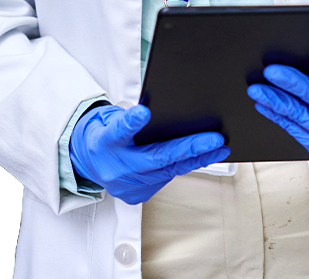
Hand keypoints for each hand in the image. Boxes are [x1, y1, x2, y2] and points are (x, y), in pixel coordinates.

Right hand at [69, 104, 229, 204]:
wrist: (88, 162)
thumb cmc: (104, 136)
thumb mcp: (108, 119)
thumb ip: (126, 117)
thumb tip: (146, 113)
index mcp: (106, 142)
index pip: (118, 131)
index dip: (131, 122)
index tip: (142, 113)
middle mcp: (117, 168)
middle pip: (157, 157)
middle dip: (190, 148)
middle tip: (215, 139)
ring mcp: (128, 186)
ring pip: (168, 171)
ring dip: (196, 159)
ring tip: (219, 147)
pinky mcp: (137, 195)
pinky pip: (166, 178)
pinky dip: (184, 167)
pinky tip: (203, 157)